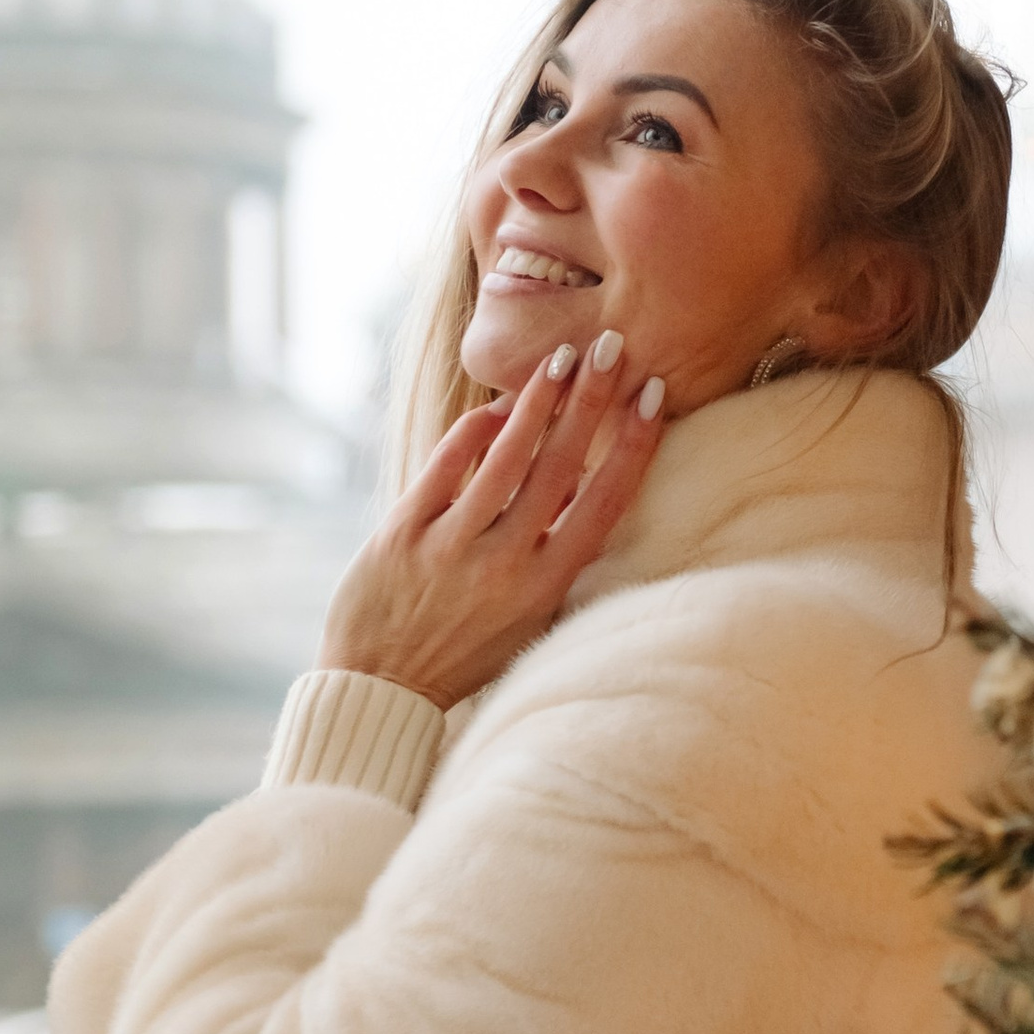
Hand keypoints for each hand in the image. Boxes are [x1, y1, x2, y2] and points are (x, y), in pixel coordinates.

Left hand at [319, 336, 667, 712]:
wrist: (380, 686)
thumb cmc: (463, 649)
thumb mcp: (527, 615)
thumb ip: (554, 554)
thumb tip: (575, 483)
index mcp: (544, 587)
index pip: (604, 502)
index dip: (633, 445)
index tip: (653, 395)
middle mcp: (504, 564)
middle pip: (560, 466)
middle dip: (590, 401)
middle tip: (610, 346)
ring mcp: (451, 546)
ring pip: (505, 457)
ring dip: (537, 401)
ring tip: (560, 359)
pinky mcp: (403, 532)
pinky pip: (446, 465)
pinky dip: (475, 430)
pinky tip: (498, 407)